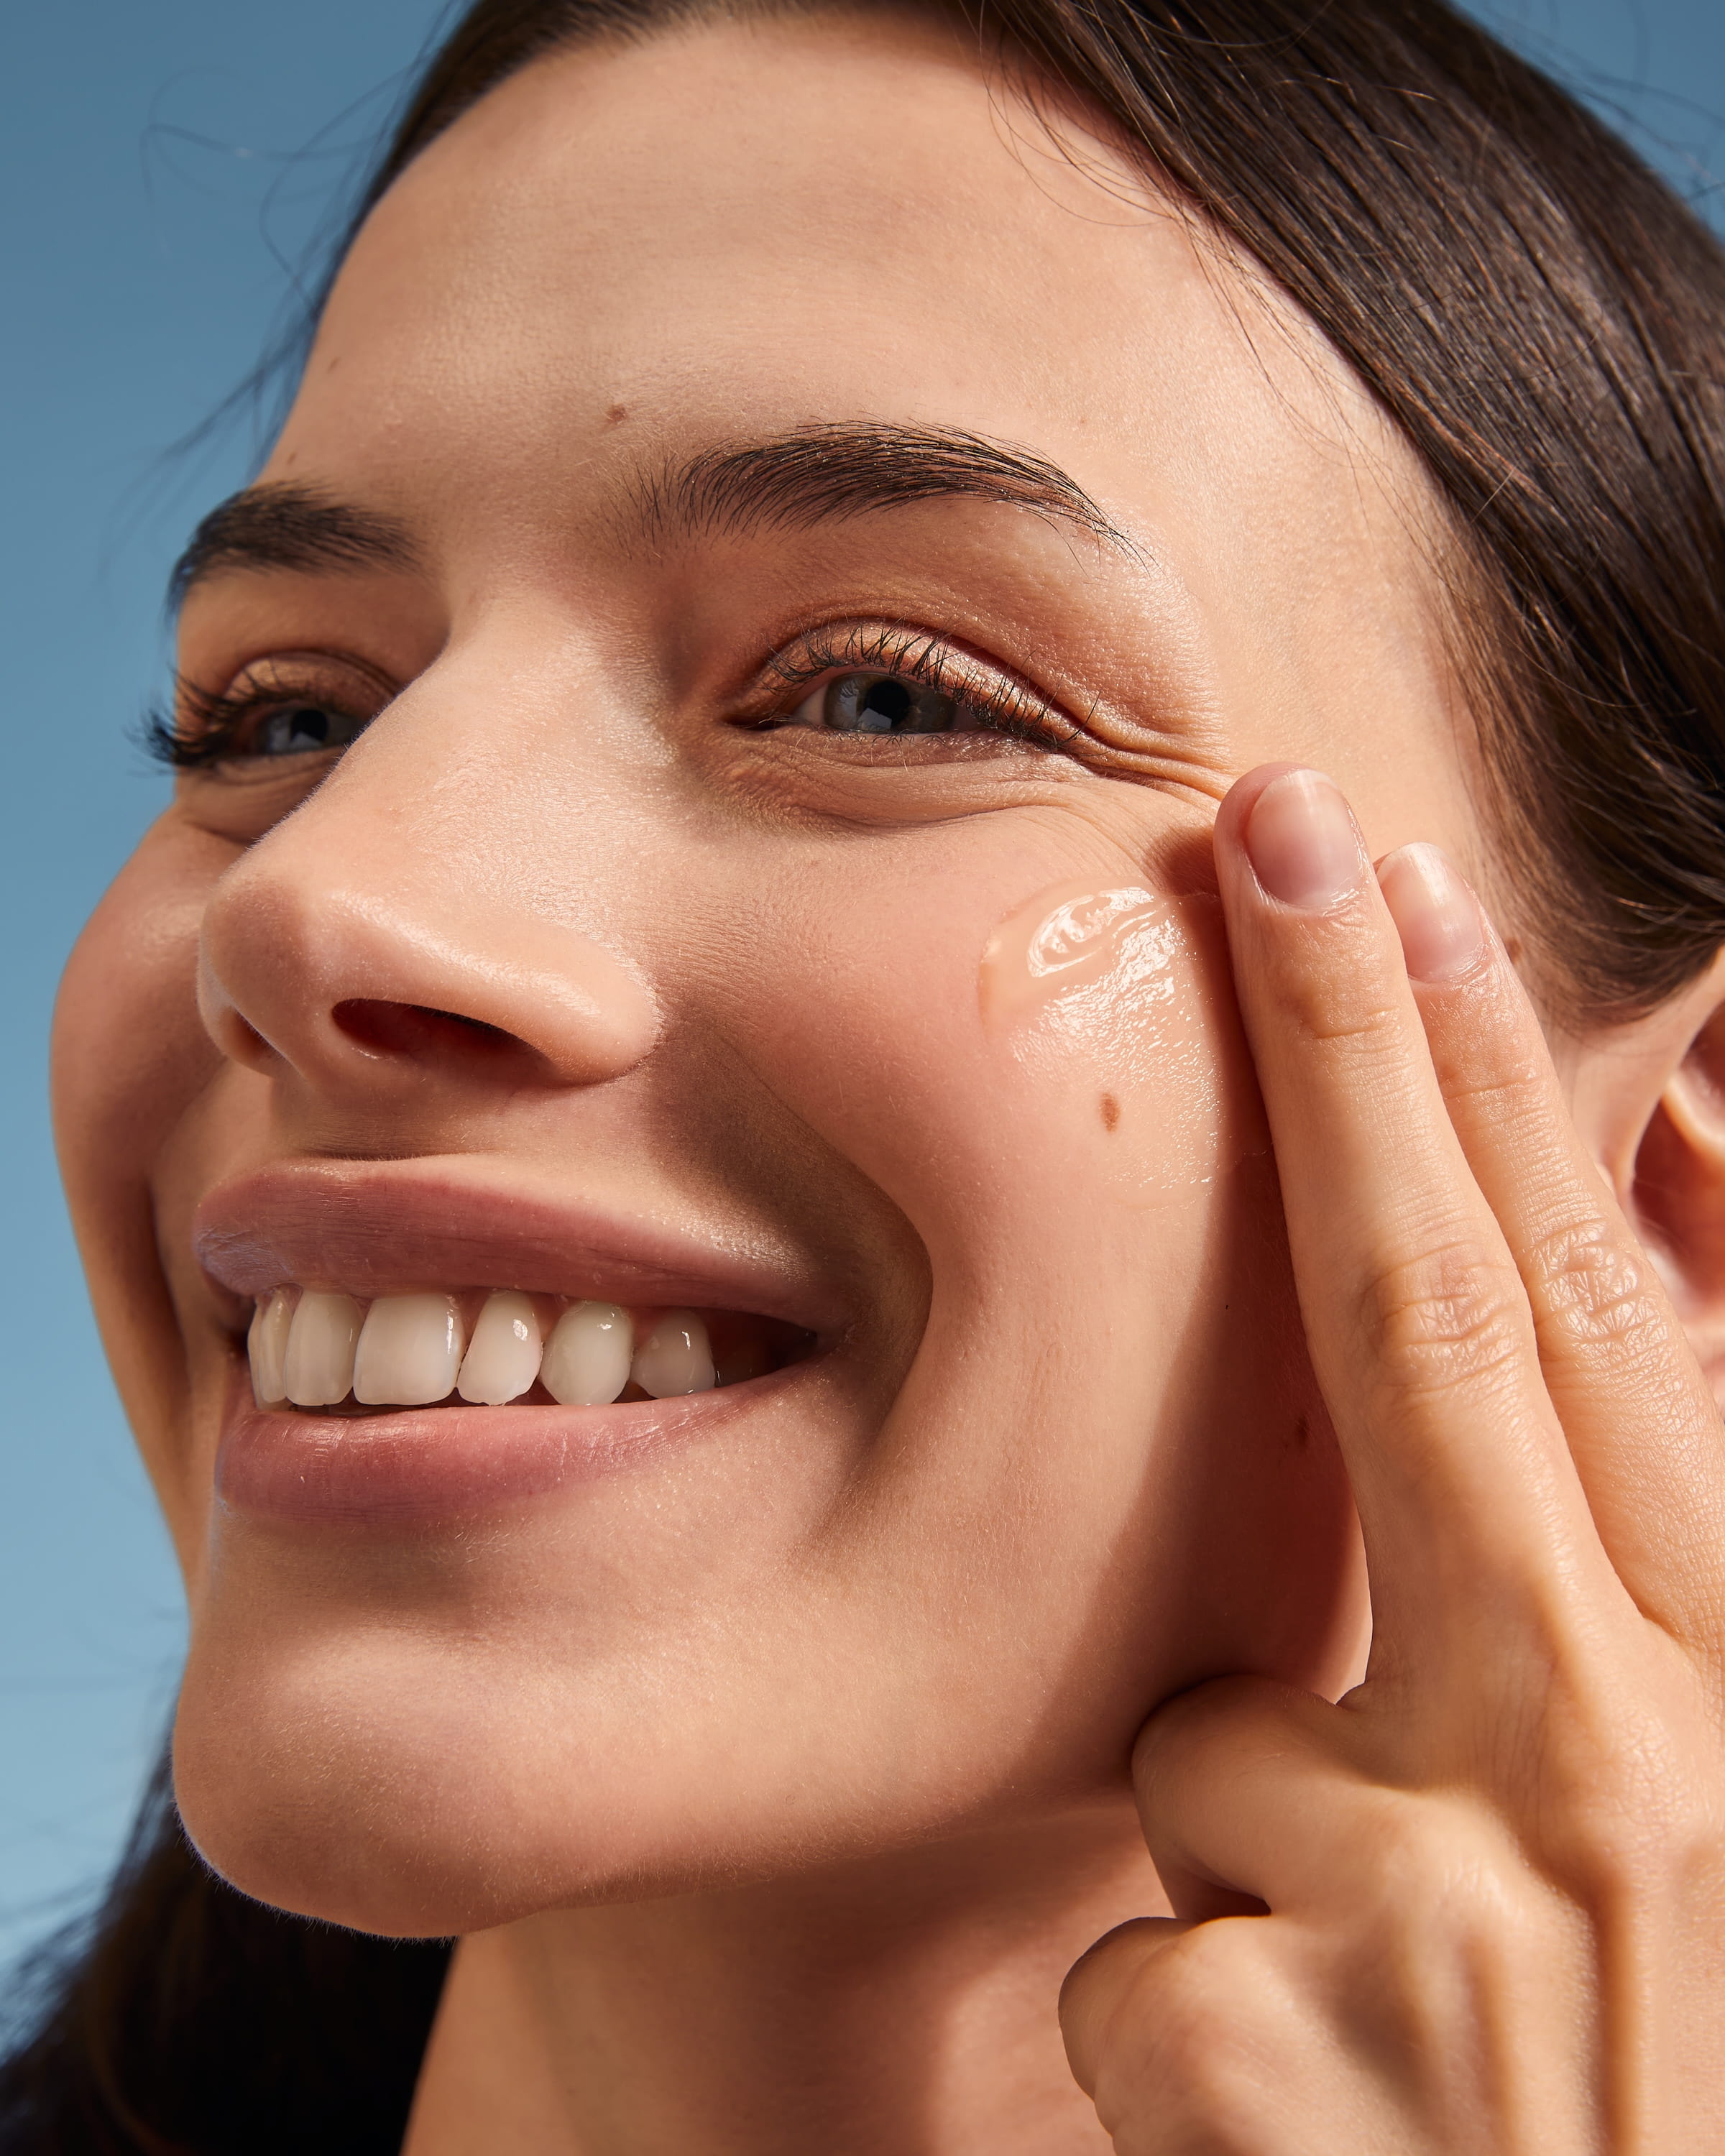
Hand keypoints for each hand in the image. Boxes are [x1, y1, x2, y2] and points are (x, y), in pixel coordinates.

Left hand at [1061, 765, 1724, 2152]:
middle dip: (1351, 1051)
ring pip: (1207, 1729)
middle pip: (1438, 1331)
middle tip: (1272, 804)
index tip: (1393, 870)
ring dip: (1246, 1834)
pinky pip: (1132, 1950)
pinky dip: (1183, 2010)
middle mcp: (1626, 1762)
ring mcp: (1457, 1917)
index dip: (1484, 1080)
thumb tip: (1657, 1199)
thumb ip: (1649, 1543)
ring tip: (1374, 1992)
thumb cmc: (1664, 2047)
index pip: (1585, 1314)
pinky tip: (1299, 2129)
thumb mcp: (1694, 1776)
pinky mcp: (1284, 2072)